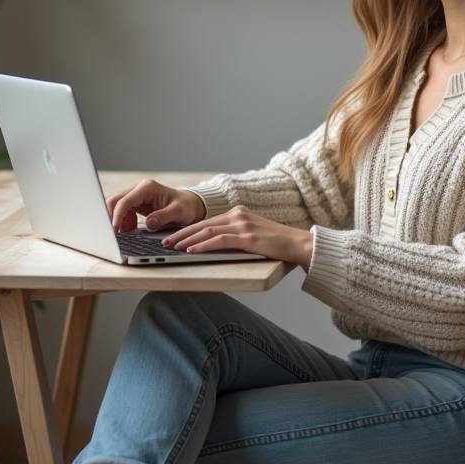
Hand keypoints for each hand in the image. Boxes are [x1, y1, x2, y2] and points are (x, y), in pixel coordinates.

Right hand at [108, 179, 206, 233]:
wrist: (190, 205)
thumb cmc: (186, 206)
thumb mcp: (178, 212)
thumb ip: (163, 216)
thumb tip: (149, 223)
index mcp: (147, 187)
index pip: (125, 201)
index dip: (117, 215)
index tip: (114, 230)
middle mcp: (139, 189)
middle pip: (115, 201)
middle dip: (112, 216)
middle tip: (115, 233)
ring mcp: (136, 195)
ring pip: (116, 206)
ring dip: (117, 219)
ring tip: (128, 230)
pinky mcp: (136, 203)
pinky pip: (122, 211)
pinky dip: (122, 221)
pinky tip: (131, 227)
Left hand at [161, 206, 313, 267]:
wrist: (299, 244)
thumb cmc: (278, 245)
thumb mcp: (253, 236)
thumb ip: (236, 237)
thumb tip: (215, 246)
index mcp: (238, 213)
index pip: (207, 221)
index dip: (188, 229)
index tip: (173, 236)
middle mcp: (238, 215)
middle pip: (202, 223)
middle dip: (181, 233)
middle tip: (164, 241)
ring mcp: (243, 224)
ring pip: (207, 231)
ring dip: (186, 239)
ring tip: (171, 246)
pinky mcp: (247, 237)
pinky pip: (218, 240)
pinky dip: (202, 245)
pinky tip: (191, 250)